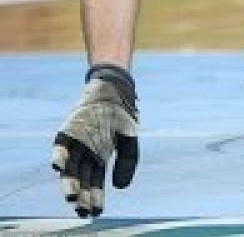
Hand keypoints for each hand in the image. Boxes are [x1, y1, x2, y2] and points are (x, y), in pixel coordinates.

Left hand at [50, 64, 138, 216]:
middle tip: (81, 211)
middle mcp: (85, 153)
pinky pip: (60, 146)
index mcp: (101, 156)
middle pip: (81, 179)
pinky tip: (57, 166)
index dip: (95, 197)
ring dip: (69, 182)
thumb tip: (120, 187)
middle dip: (82, 195)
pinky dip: (59, 155)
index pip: (96, 181)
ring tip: (72, 197)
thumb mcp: (130, 137)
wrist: (112, 88)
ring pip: (70, 168)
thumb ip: (128, 161)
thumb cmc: (120, 113)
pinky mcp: (67, 131)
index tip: (96, 212)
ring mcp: (75, 143)